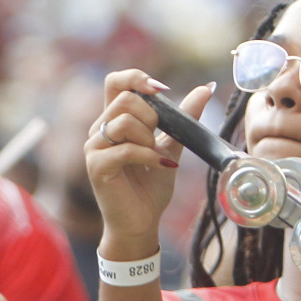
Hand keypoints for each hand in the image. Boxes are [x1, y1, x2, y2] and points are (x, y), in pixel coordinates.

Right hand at [85, 73, 214, 259]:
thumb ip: (184, 118)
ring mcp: (94, 148)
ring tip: (156, 157)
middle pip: (125, 98)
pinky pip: (126, 148)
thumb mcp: (172, 145)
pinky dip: (150, 156)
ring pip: (124, 121)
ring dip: (149, 138)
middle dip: (152, 115)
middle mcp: (99, 130)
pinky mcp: (97, 166)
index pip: (115, 81)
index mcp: (113, 120)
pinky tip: (162, 166)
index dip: (137, 78)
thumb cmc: (151, 186)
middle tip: (159, 139)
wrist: (142, 222)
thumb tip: (206, 88)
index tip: (162, 92)